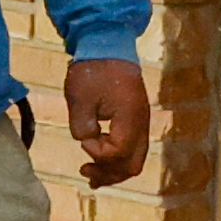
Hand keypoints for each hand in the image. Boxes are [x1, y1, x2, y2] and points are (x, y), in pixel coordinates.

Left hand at [61, 57, 149, 188]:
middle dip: (110, 174)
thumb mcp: (80, 98)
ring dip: (114, 170)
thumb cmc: (93, 70)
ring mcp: (141, 121)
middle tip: (87, 174)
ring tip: (92, 175)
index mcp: (129, 118)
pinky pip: (132, 147)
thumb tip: (86, 140)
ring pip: (135, 158)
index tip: (83, 139)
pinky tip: (101, 159)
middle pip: (133, 164)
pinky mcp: (135, 118)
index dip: (98, 153)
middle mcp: (141, 123)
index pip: (118, 151)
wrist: (108, 44)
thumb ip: (82, 126)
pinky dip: (118, 158)